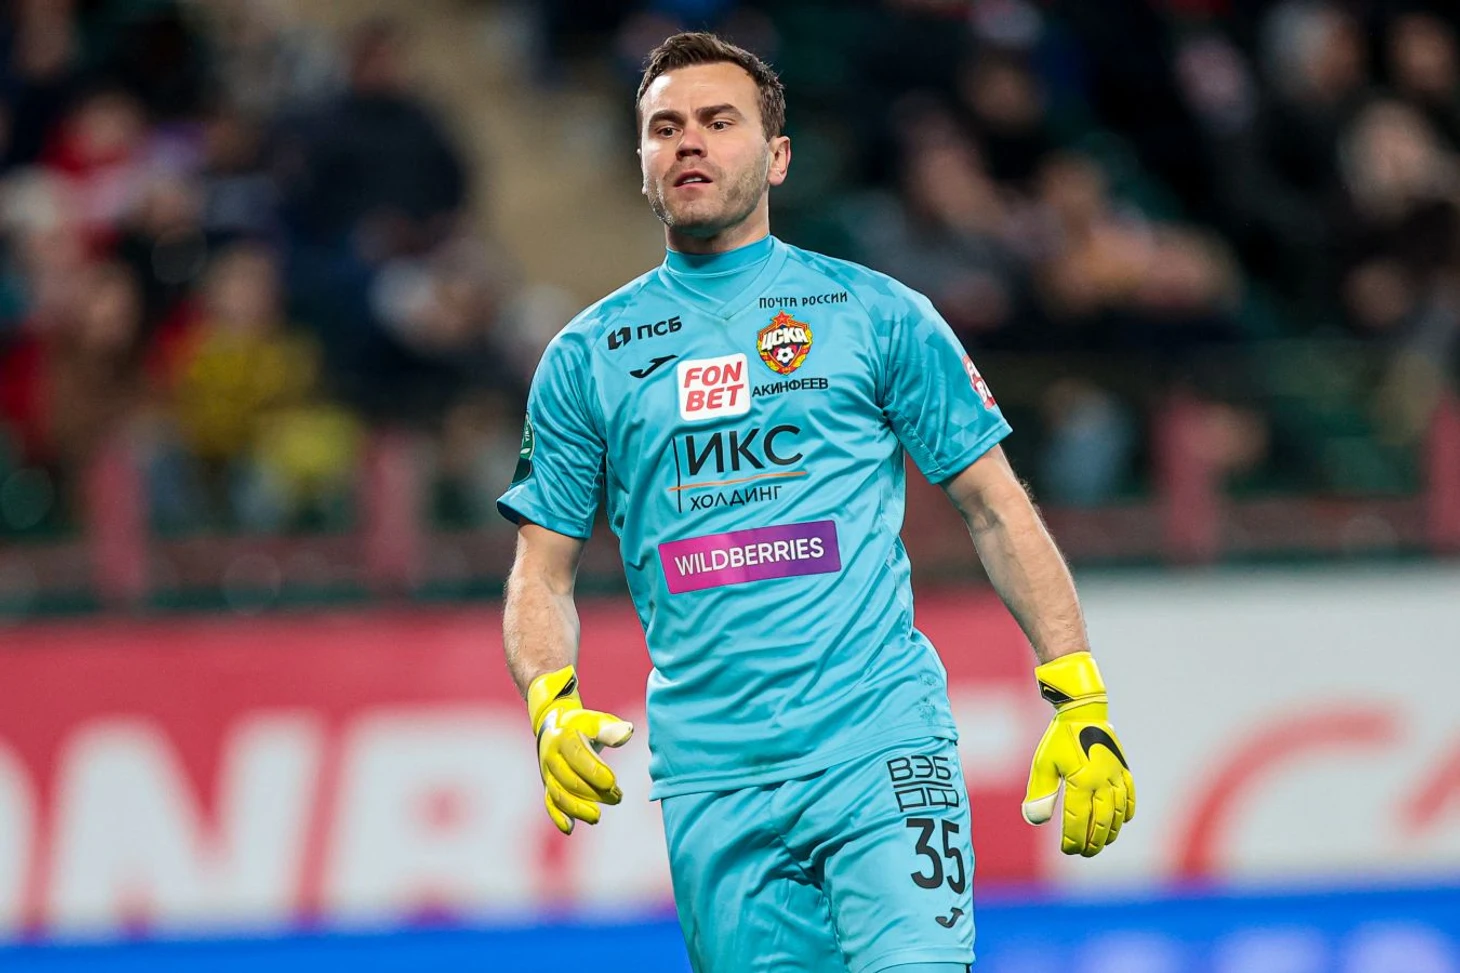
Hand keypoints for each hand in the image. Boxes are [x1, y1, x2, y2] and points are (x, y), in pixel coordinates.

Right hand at [527, 666, 633, 834]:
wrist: (555, 726)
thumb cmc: (582, 725)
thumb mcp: (595, 721)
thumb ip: (611, 729)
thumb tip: (627, 733)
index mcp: (563, 738)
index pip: (577, 756)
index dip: (594, 771)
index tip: (613, 782)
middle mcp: (550, 757)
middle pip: (568, 779)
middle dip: (592, 792)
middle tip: (617, 797)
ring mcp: (547, 773)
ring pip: (558, 794)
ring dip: (577, 808)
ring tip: (597, 817)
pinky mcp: (548, 786)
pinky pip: (549, 803)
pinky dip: (558, 817)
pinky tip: (570, 828)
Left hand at [1021, 651, 1134, 856]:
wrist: (1083, 712)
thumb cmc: (1058, 739)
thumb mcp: (1043, 764)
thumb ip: (1041, 794)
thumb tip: (1035, 821)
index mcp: (1081, 781)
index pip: (1079, 821)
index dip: (1074, 840)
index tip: (1067, 850)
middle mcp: (1102, 782)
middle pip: (1102, 823)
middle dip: (1093, 843)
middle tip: (1084, 853)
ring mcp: (1116, 776)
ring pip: (1118, 814)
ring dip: (1111, 833)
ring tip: (1100, 844)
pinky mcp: (1124, 770)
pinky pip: (1130, 797)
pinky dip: (1127, 813)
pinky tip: (1121, 823)